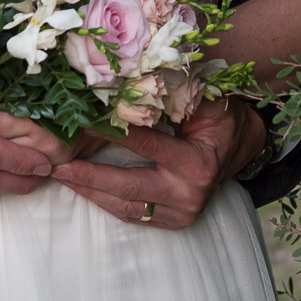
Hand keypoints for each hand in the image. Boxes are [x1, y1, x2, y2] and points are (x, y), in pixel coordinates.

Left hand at [48, 98, 266, 229]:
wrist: (245, 146)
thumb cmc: (223, 117)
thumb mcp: (206, 101)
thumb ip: (174, 94)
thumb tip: (131, 78)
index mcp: (198, 164)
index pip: (145, 146)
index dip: (111, 134)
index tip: (81, 123)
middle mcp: (190, 194)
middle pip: (128, 186)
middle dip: (88, 176)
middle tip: (56, 166)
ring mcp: (182, 213)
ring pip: (126, 206)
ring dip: (90, 192)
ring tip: (61, 177)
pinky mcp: (175, 222)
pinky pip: (134, 215)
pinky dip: (106, 202)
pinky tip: (84, 189)